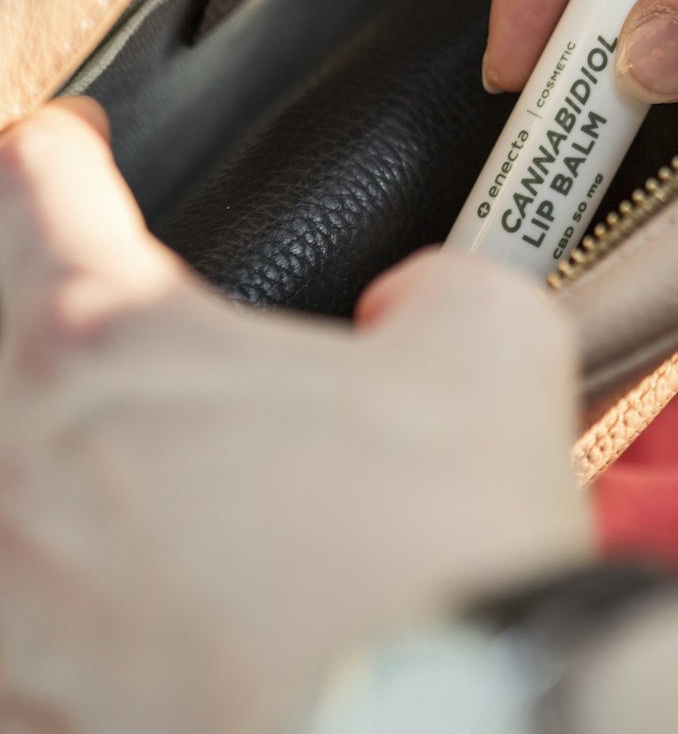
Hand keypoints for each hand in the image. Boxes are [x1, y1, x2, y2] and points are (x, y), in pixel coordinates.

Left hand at [0, 101, 587, 733]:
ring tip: (50, 403)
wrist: (455, 732)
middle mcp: (32, 461)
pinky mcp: (38, 703)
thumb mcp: (489, 339)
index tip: (74, 141)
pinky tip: (55, 566)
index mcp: (118, 341)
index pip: (40, 186)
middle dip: (7, 265)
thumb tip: (408, 304)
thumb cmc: (450, 540)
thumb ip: (437, 283)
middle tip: (44, 262)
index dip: (58, 142)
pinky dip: (23, 570)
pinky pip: (4, 618)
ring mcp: (19, 596)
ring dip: (13, 409)